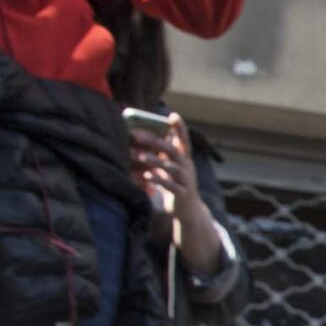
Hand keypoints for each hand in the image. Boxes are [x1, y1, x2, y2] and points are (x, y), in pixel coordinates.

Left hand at [132, 115, 224, 275]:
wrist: (189, 210)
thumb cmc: (176, 183)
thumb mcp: (173, 166)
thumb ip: (165, 152)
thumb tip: (147, 133)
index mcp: (185, 159)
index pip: (184, 140)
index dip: (180, 127)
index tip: (173, 115)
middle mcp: (187, 167)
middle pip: (173, 151)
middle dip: (155, 142)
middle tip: (136, 135)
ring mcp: (186, 181)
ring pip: (171, 168)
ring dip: (155, 161)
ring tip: (140, 156)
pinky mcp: (182, 194)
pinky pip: (170, 186)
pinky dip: (159, 180)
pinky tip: (147, 176)